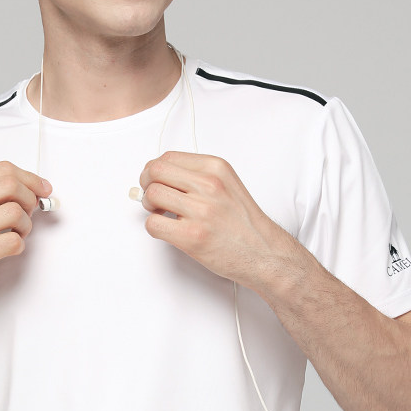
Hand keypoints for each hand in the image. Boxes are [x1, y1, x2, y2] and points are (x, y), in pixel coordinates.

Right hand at [0, 160, 51, 309]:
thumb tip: (32, 187)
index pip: (3, 169)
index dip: (30, 178)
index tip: (42, 188)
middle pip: (11, 185)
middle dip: (30, 199)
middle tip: (30, 213)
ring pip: (15, 212)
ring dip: (26, 225)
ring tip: (16, 234)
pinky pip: (13, 241)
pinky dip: (19, 246)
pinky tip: (9, 248)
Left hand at [135, 151, 291, 288]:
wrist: (264, 252)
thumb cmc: (245, 223)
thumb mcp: (227, 184)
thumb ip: (197, 176)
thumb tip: (160, 175)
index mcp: (216, 168)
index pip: (167, 157)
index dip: (154, 170)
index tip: (155, 181)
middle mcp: (209, 185)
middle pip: (155, 172)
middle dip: (146, 184)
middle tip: (152, 197)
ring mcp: (201, 211)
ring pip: (151, 195)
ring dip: (148, 206)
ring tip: (161, 214)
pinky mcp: (192, 236)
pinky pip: (153, 224)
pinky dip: (154, 227)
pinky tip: (168, 229)